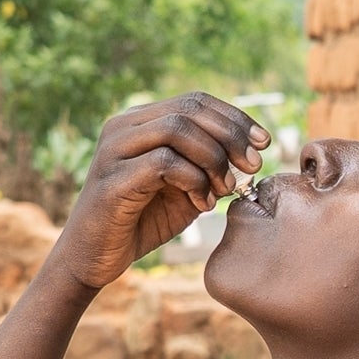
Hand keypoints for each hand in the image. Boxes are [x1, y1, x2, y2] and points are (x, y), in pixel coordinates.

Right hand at [51, 94, 265, 297]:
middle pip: (189, 108)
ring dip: (213, 159)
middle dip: (231, 135)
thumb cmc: (141, 222)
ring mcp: (114, 150)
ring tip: (226, 189)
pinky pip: (164, 163)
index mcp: (139, 121)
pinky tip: (202, 206)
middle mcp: (122, 127)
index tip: (263, 142)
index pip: (194, 100)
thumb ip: (208, 165)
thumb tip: (251, 150)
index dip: (234, 117)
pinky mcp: (111, 179)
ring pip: (177, 129)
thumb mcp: (184, 188)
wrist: (95, 258)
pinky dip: (194, 182)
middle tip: (253, 166)